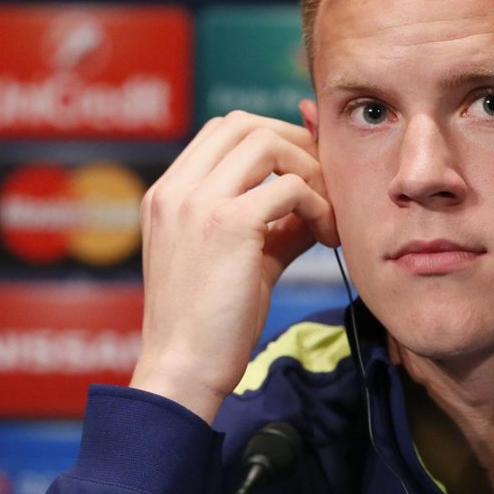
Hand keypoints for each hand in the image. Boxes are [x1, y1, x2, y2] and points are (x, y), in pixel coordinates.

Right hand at [129, 111, 338, 423]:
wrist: (184, 369)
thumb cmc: (210, 324)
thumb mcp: (238, 258)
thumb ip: (271, 223)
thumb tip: (318, 198)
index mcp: (167, 194)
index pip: (221, 131)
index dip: (271, 137)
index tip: (305, 169)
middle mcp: (175, 189)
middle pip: (243, 124)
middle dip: (292, 141)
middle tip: (323, 182)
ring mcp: (196, 202)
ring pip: (266, 142)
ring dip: (307, 168)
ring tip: (326, 211)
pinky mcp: (227, 224)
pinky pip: (289, 187)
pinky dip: (317, 204)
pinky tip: (327, 235)